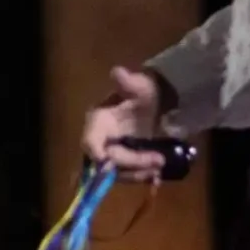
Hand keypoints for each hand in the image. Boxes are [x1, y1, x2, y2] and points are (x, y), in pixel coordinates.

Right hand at [82, 66, 167, 182]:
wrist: (160, 105)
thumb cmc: (145, 93)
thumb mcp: (139, 86)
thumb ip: (128, 83)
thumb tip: (118, 72)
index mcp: (99, 122)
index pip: (90, 139)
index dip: (94, 150)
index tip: (105, 160)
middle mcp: (102, 141)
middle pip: (108, 161)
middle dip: (131, 163)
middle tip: (158, 160)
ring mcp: (114, 153)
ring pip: (119, 172)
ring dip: (139, 172)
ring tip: (160, 167)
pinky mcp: (127, 163)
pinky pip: (131, 175)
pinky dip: (144, 177)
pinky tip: (158, 177)